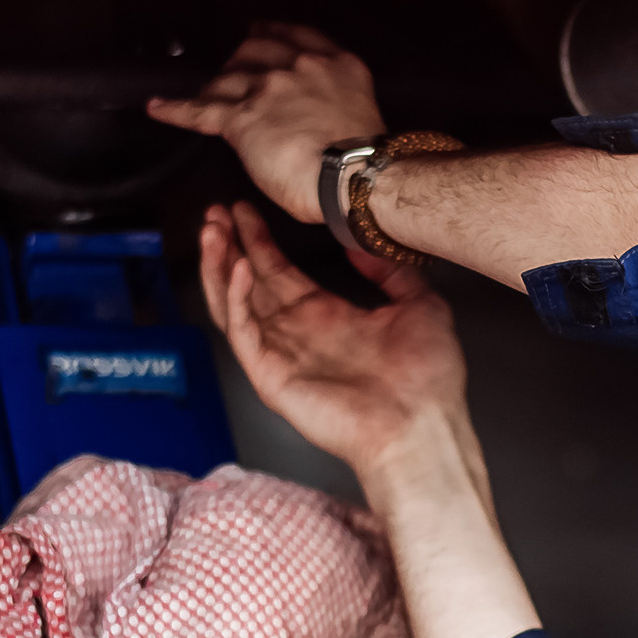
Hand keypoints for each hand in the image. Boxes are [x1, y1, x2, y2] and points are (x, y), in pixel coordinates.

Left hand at [151, 24, 383, 223]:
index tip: (262, 33)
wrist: (354, 176)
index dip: (274, 35)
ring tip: (207, 95)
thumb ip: (331, 99)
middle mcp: (299, 67)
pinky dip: (175, 109)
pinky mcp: (240, 118)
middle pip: (256, 52)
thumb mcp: (357, 108)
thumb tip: (310, 117)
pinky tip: (156, 107)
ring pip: (228, 79)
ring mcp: (267, 89)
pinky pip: (200, 111)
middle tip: (233, 71)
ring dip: (216, 87)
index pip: (296, 37)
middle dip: (241, 60)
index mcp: (336, 63)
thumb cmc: (366, 158)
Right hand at [199, 202, 463, 471]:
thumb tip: (364, 246)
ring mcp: (280, 354)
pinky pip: (243, 332)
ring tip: (212, 230)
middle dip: (230, 245)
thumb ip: (391, 272)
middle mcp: (298, 333)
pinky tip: (238, 267)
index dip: (260, 241)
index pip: (279, 272)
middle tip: (216, 212)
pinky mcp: (271, 375)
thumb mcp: (420, 304)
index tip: (246, 211)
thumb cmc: (426, 380)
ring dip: (219, 265)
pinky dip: (235, 298)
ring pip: (234, 303)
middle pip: (250, 281)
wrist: (422, 425)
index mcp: (326, 316)